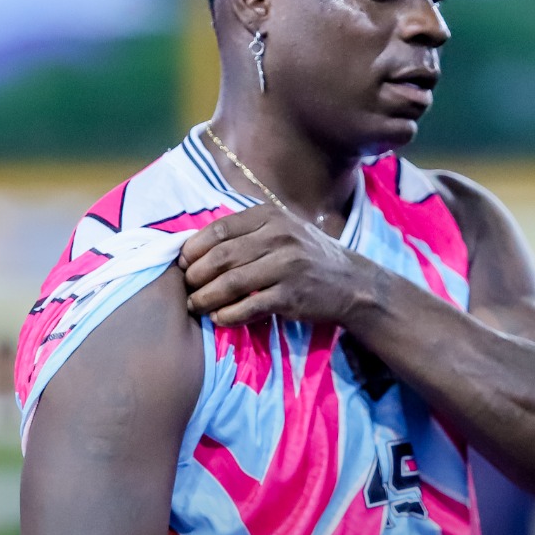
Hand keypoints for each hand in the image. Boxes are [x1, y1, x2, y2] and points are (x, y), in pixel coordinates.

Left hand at [178, 205, 372, 326]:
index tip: (182, 263)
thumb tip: (196, 246)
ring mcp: (286, 266)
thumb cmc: (308, 256)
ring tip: (195, 306)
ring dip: (205, 298)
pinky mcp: (291, 295)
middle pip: (220, 256)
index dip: (193, 248)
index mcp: (270, 216)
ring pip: (230, 282)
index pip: (219, 230)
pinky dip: (227, 315)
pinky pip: (248, 306)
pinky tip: (219, 318)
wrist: (352, 283)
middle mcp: (278, 236)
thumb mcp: (283, 230)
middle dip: (195, 276)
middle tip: (186, 289)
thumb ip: (247, 233)